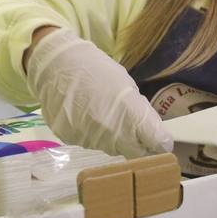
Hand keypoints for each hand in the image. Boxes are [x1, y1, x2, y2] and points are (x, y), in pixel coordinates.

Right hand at [25, 28, 172, 157]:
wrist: (56, 66)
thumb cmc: (96, 70)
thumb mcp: (126, 86)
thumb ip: (139, 112)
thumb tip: (150, 132)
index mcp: (130, 113)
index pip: (156, 142)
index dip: (160, 142)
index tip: (160, 140)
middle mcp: (111, 131)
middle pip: (134, 152)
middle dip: (138, 144)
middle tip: (134, 130)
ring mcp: (89, 138)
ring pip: (111, 148)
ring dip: (114, 138)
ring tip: (103, 114)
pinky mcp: (71, 139)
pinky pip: (90, 142)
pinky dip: (92, 134)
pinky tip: (85, 115)